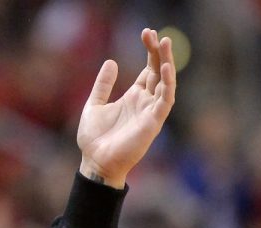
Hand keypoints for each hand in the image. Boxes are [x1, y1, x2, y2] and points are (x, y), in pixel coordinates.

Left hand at [77, 28, 176, 188]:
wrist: (95, 161)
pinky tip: (164, 68)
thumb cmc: (94, 138)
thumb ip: (103, 85)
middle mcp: (145, 102)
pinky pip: (165, 100)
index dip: (149, 52)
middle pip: (157, 72)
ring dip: (166, 63)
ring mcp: (150, 112)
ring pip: (165, 83)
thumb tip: (111, 61)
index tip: (146, 33)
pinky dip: (167, 84)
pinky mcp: (153, 122)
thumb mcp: (94, 105)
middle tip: (156, 34)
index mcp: (133, 97)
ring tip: (164, 43)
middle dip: (159, 52)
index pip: (147, 70)